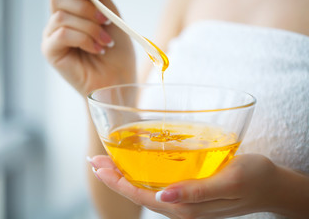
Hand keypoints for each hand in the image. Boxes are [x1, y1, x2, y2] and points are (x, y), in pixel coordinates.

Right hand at [42, 0, 135, 96]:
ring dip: (90, 28)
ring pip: (62, 16)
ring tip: (105, 42)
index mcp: (71, 10)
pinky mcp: (50, 51)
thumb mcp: (111, 15)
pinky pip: (62, 34)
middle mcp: (58, 21)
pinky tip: (96, 49)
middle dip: (86, 8)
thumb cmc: (116, 51)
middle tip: (106, 22)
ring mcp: (52, 36)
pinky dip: (83, 39)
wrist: (118, 79)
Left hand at [89, 154, 283, 218]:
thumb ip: (197, 192)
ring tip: (107, 161)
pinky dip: (142, 173)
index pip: (142, 195)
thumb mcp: (230, 180)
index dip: (118, 182)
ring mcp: (184, 200)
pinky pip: (158, 184)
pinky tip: (136, 164)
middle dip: (114, 177)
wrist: (271, 185)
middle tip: (94, 160)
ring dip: (125, 175)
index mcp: (187, 206)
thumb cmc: (254, 178)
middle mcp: (181, 206)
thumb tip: (163, 196)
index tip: (99, 167)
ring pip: (146, 188)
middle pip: (138, 192)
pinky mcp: (189, 191)